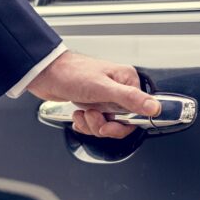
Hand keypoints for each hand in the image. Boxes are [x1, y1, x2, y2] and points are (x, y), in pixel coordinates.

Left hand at [27, 51, 160, 138]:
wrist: (44, 74)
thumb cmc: (71, 74)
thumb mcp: (103, 89)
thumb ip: (130, 99)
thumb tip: (154, 107)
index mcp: (126, 81)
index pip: (138, 113)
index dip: (123, 124)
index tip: (110, 125)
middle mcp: (118, 89)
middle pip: (122, 122)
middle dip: (104, 125)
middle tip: (92, 117)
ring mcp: (104, 97)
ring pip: (107, 124)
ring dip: (92, 124)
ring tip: (82, 113)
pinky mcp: (92, 103)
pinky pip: (96, 123)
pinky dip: (85, 124)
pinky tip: (78, 115)